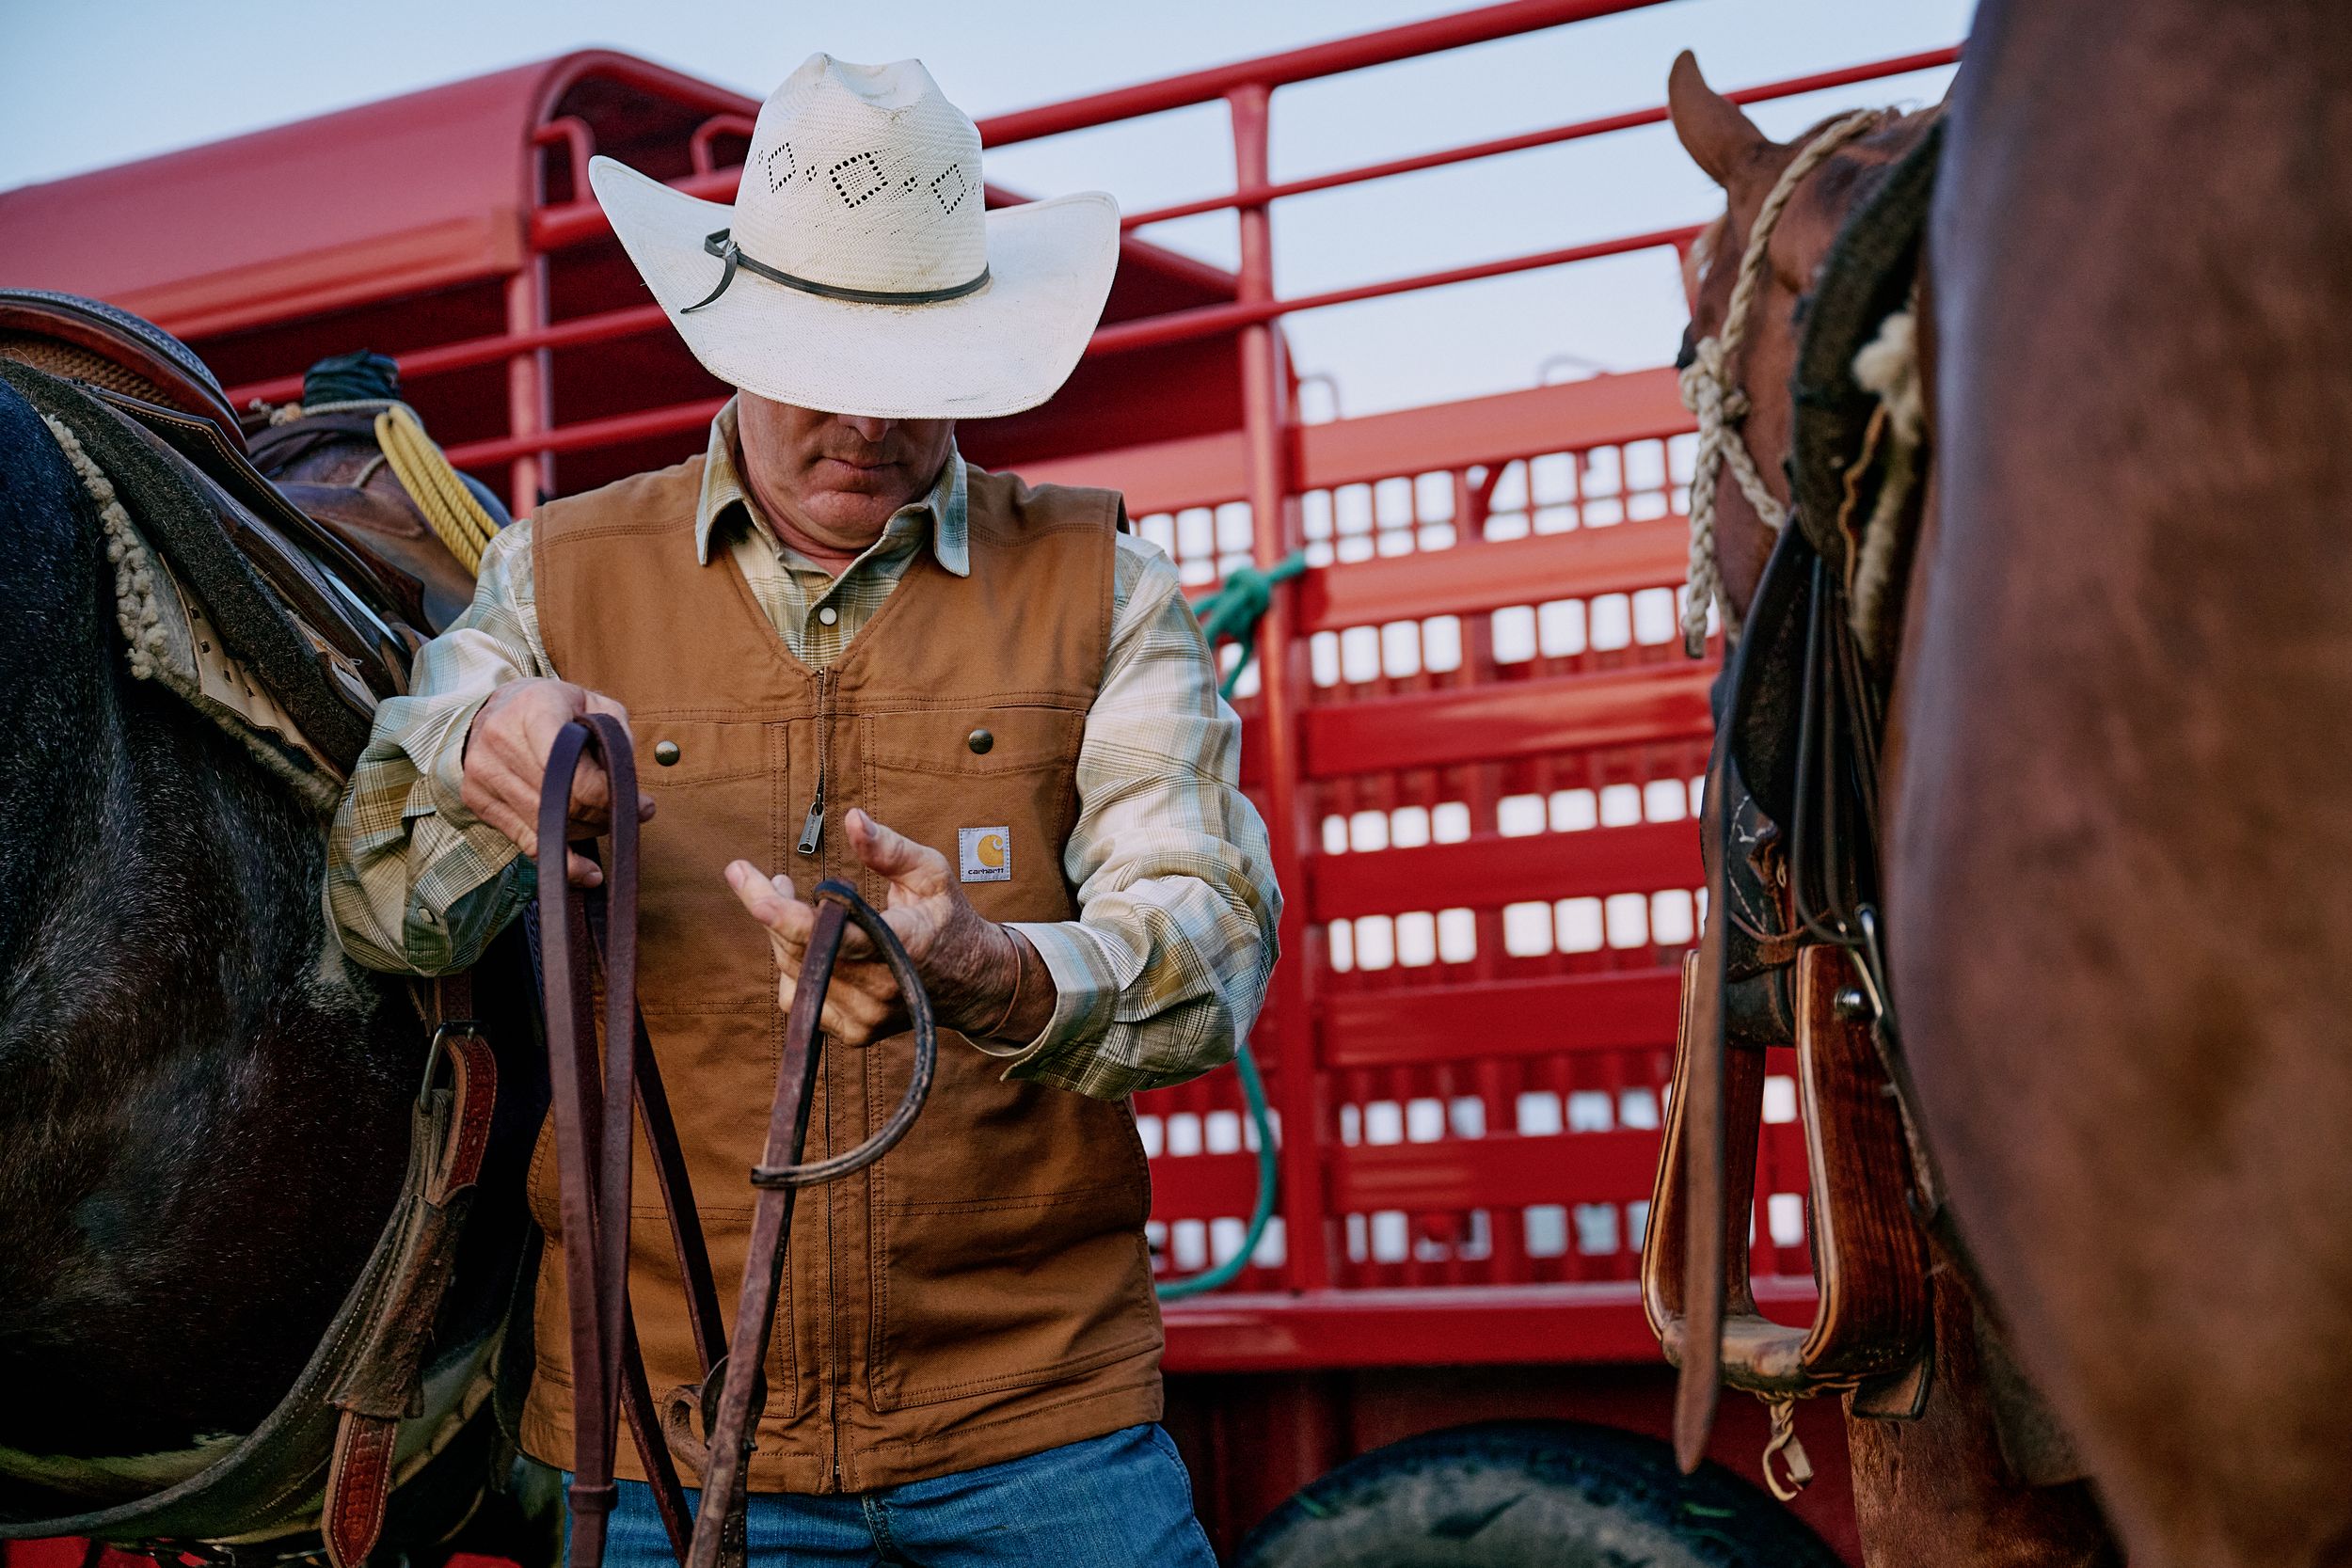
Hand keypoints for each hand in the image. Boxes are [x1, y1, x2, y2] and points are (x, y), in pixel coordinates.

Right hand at [460, 678, 654, 886]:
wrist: (496, 709)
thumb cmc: (555, 707)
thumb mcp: (593, 704)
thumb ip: (617, 736)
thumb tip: (627, 786)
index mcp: (535, 709)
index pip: (573, 767)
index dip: (609, 794)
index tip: (643, 806)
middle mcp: (502, 739)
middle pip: (563, 801)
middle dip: (603, 816)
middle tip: (625, 816)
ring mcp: (484, 771)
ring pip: (546, 825)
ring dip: (585, 834)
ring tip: (603, 825)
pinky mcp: (476, 798)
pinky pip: (524, 841)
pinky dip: (558, 858)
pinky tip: (583, 870)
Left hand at [724, 808, 1049, 1044]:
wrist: (972, 983)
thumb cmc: (946, 917)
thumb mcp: (930, 873)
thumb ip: (889, 849)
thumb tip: (852, 819)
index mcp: (903, 943)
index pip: (833, 932)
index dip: (784, 912)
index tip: (745, 880)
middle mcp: (882, 987)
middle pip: (800, 949)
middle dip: (772, 908)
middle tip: (770, 879)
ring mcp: (866, 1015)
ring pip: (794, 972)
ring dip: (782, 935)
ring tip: (790, 902)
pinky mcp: (854, 1032)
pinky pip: (799, 997)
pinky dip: (795, 966)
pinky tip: (812, 945)